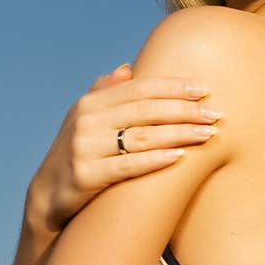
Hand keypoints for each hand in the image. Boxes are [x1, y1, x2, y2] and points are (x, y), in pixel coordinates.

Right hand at [26, 62, 222, 234]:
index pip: (139, 89)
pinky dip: (154, 160)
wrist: (49, 196)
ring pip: (141, 136)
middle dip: (183, 110)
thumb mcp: (86, 120)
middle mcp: (86, 121)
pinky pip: (127, 166)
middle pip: (145, 110)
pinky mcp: (85, 176)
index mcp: (90, 103)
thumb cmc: (78, 154)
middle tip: (215, 114)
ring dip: (178, 133)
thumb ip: (105, 92)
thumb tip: (128, 67)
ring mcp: (84, 148)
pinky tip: (179, 157)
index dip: (173, 87)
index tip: (204, 90)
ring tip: (208, 134)